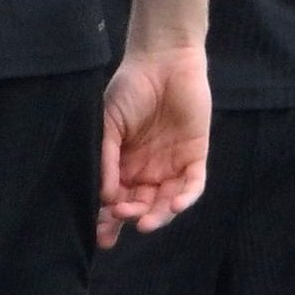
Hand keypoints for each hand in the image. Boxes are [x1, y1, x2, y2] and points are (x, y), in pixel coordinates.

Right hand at [99, 40, 212, 243]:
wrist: (163, 60)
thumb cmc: (130, 88)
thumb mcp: (109, 123)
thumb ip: (106, 157)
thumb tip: (104, 196)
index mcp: (123, 164)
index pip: (116, 199)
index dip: (108, 219)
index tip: (99, 234)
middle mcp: (146, 170)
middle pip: (140, 205)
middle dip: (129, 218)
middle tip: (118, 222)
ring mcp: (171, 165)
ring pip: (166, 202)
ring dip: (157, 216)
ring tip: (145, 223)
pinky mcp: (195, 156)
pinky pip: (193, 185)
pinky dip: (185, 198)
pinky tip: (174, 205)